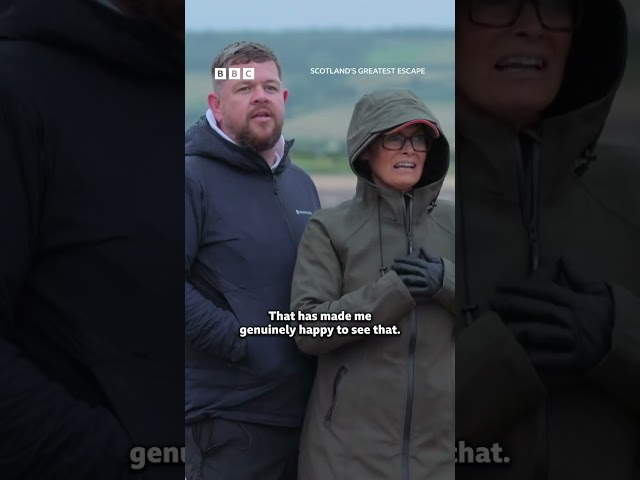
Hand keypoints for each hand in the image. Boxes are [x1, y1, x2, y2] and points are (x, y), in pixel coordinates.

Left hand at [391, 247, 443, 301]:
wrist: (451, 283)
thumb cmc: (443, 272)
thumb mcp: (438, 261)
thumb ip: (429, 254)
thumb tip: (421, 246)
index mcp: (428, 265)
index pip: (414, 261)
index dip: (405, 259)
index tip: (396, 259)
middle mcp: (427, 273)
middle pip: (412, 269)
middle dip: (401, 267)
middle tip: (392, 266)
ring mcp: (427, 282)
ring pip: (413, 279)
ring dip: (403, 278)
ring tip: (394, 276)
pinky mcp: (428, 291)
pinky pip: (418, 290)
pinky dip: (410, 289)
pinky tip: (403, 288)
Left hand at [490, 259, 612, 373]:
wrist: (630, 347)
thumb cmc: (609, 318)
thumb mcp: (599, 293)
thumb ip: (580, 276)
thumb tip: (562, 258)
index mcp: (576, 301)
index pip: (545, 290)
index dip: (521, 287)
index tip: (499, 285)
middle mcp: (573, 319)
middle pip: (538, 309)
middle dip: (512, 304)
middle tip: (491, 302)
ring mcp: (574, 341)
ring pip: (540, 332)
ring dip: (517, 329)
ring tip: (496, 325)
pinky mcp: (576, 362)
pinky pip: (549, 359)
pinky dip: (532, 357)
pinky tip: (514, 354)